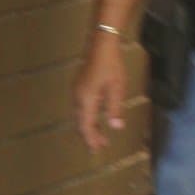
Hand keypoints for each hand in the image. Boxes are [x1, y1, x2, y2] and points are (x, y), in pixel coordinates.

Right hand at [73, 34, 126, 152]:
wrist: (102, 45)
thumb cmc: (111, 66)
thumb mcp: (117, 88)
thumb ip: (115, 108)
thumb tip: (116, 127)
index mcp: (86, 99)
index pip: (87, 125)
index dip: (91, 138)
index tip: (97, 150)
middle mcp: (78, 97)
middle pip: (81, 122)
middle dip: (89, 135)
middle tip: (99, 147)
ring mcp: (77, 91)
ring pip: (80, 115)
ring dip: (89, 126)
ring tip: (100, 136)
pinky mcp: (80, 86)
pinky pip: (81, 107)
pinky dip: (87, 117)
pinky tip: (96, 118)